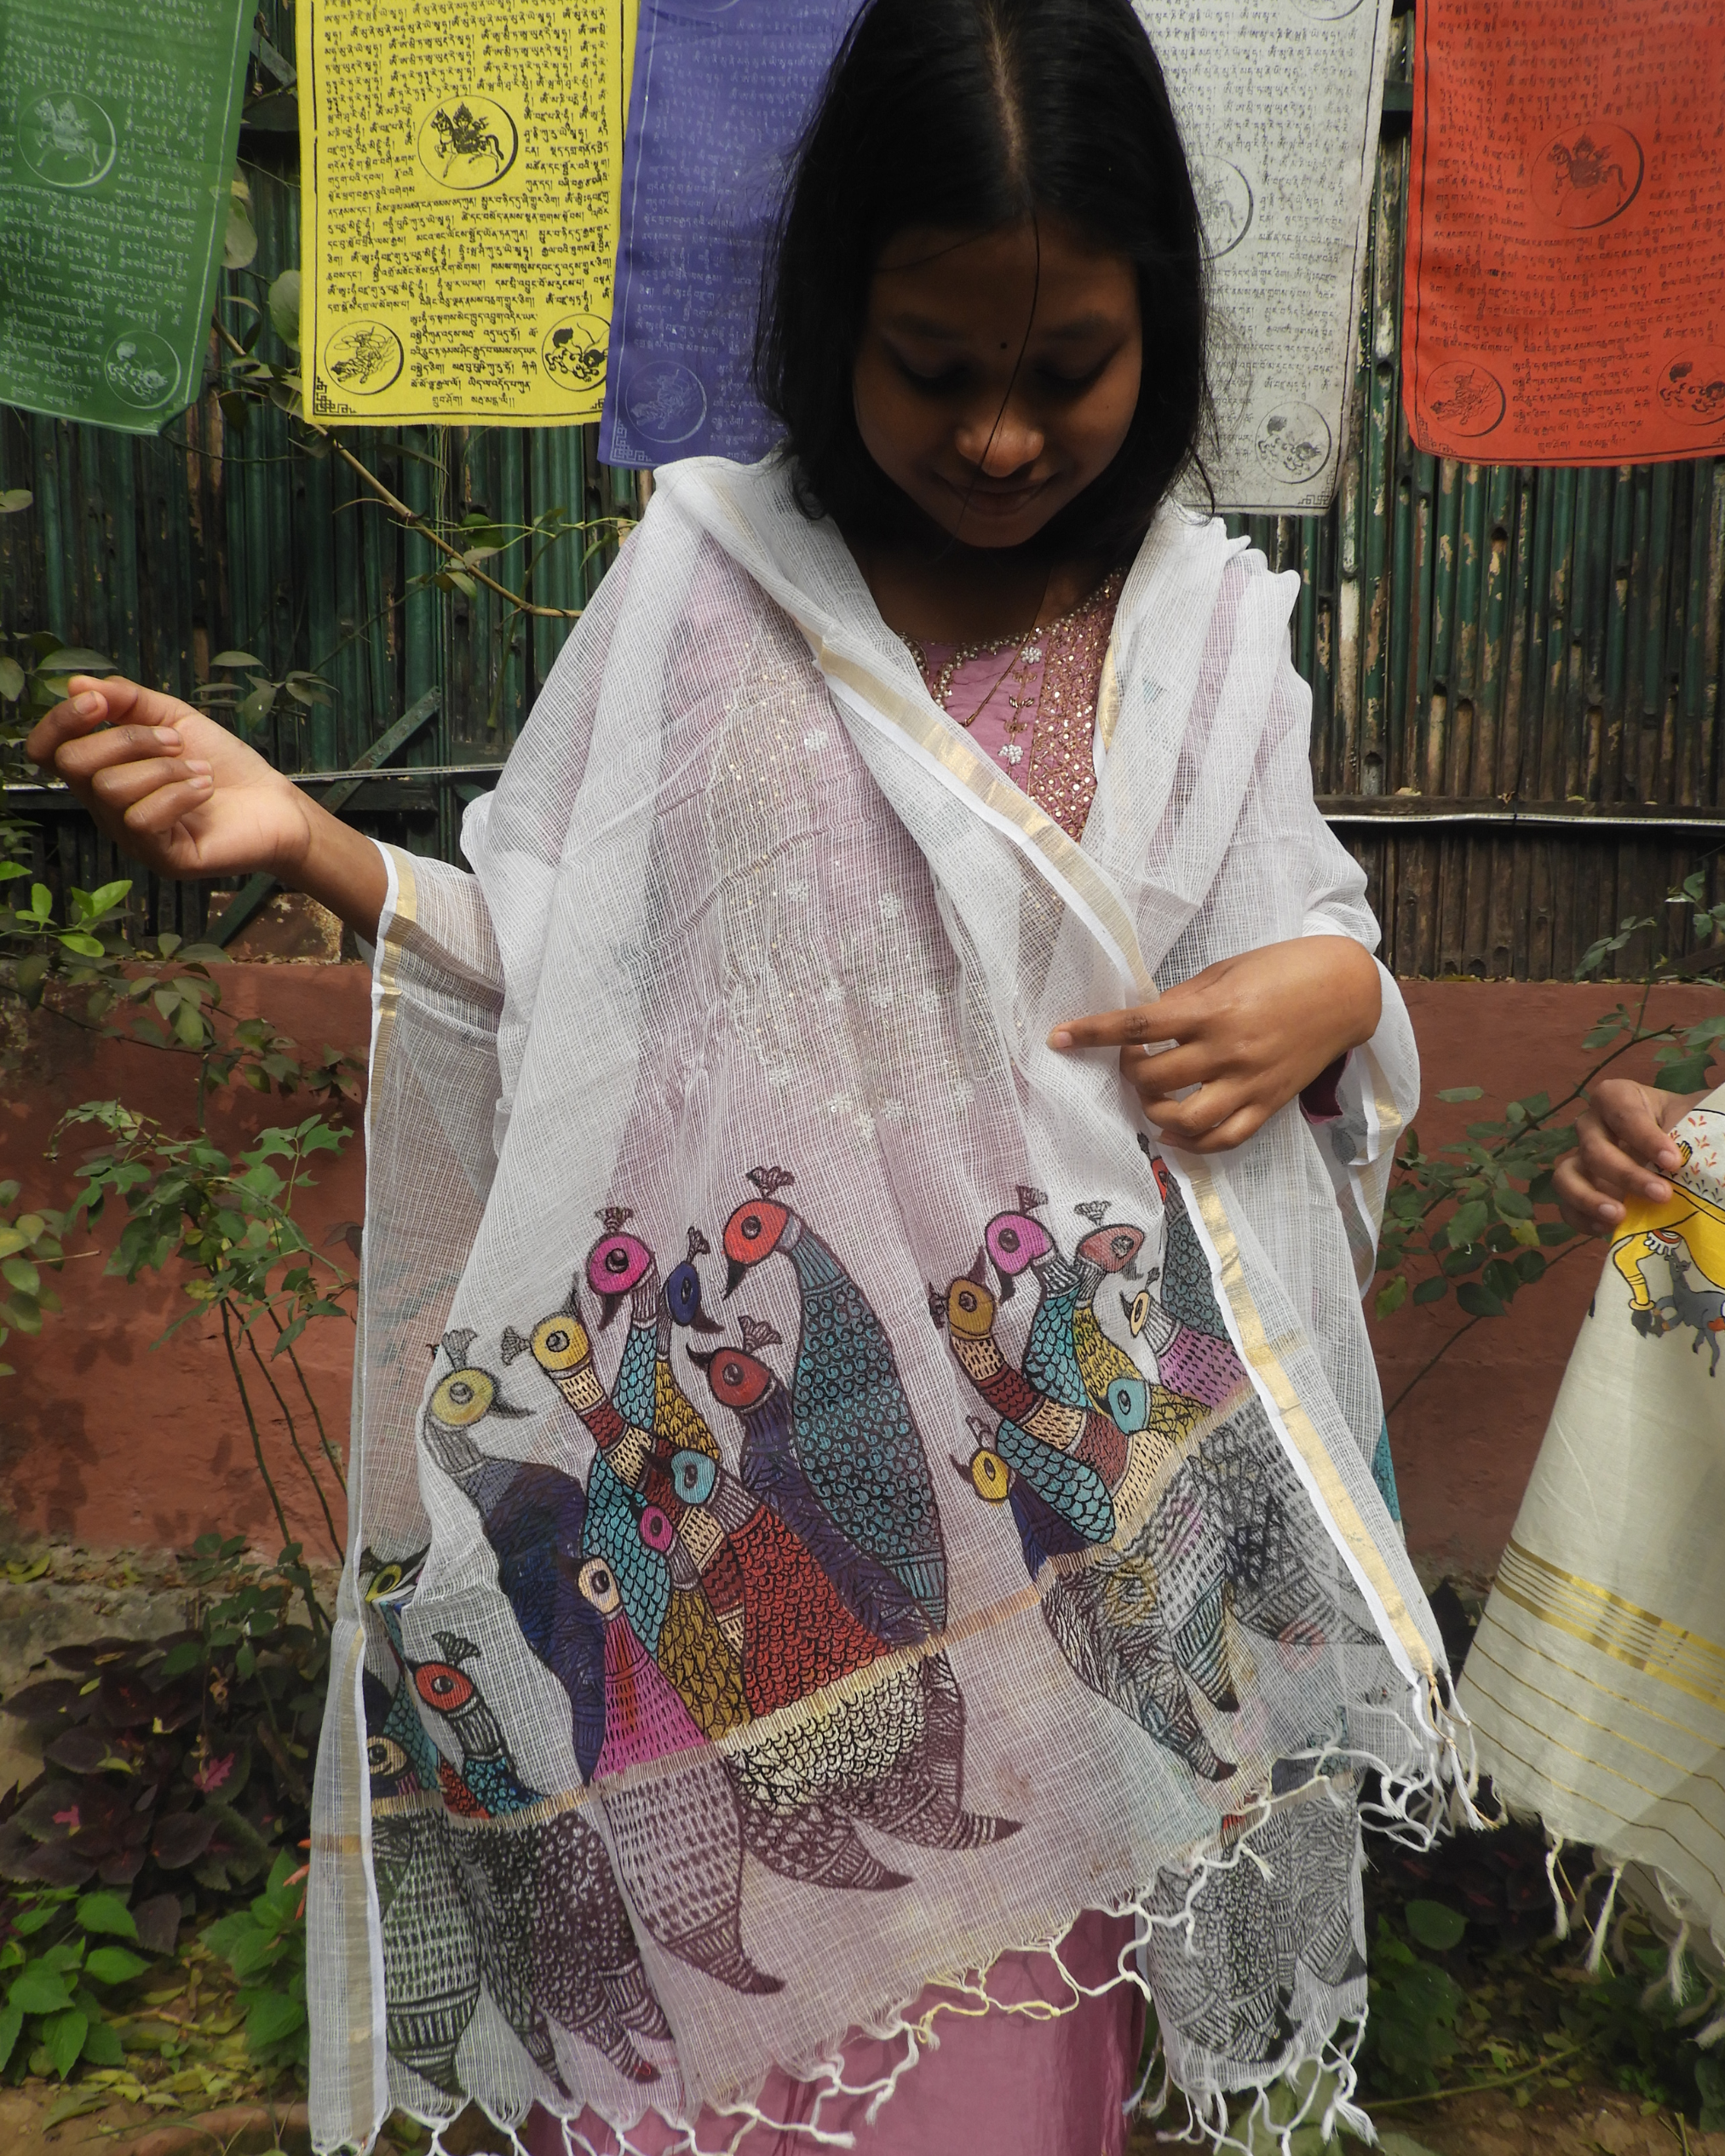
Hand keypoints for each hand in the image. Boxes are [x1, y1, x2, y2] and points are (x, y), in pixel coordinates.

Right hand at [27, 675, 384, 938]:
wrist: (278, 805)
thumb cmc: (225, 765)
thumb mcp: (175, 719)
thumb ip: (127, 700)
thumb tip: (76, 684)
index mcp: (103, 773)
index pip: (49, 751)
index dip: (61, 721)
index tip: (99, 702)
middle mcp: (108, 810)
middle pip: (77, 765)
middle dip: (128, 739)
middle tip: (176, 741)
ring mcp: (133, 839)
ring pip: (112, 790)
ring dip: (163, 768)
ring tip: (200, 770)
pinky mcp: (162, 859)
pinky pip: (142, 819)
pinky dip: (179, 793)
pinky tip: (205, 789)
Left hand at [1047, 935, 1381, 1152]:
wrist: (1344, 989)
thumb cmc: (1281, 969)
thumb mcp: (1225, 971)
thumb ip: (1184, 1001)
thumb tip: (1145, 1025)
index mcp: (1213, 1009)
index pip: (1140, 1025)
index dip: (1094, 1033)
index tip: (1059, 1037)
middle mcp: (1228, 1050)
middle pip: (1155, 1078)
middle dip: (1129, 1073)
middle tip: (1131, 1060)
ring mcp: (1250, 1083)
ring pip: (1184, 1120)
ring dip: (1154, 1113)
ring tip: (1151, 1097)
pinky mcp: (1269, 1104)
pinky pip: (1224, 1139)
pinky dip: (1191, 1144)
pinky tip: (1174, 1131)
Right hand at [1551, 1078, 1702, 1235]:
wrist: (1679, 1156)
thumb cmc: (1685, 1130)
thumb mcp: (1691, 1119)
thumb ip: (1690, 1129)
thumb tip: (1699, 1150)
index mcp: (1618, 1099)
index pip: (1619, 1110)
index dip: (1643, 1135)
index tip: (1672, 1161)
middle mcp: (1593, 1127)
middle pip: (1593, 1148)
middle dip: (1627, 1174)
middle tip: (1662, 1195)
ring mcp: (1581, 1161)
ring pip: (1566, 1176)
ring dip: (1589, 1198)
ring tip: (1619, 1216)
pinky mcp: (1580, 1192)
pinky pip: (1566, 1206)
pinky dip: (1582, 1219)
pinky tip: (1608, 1228)